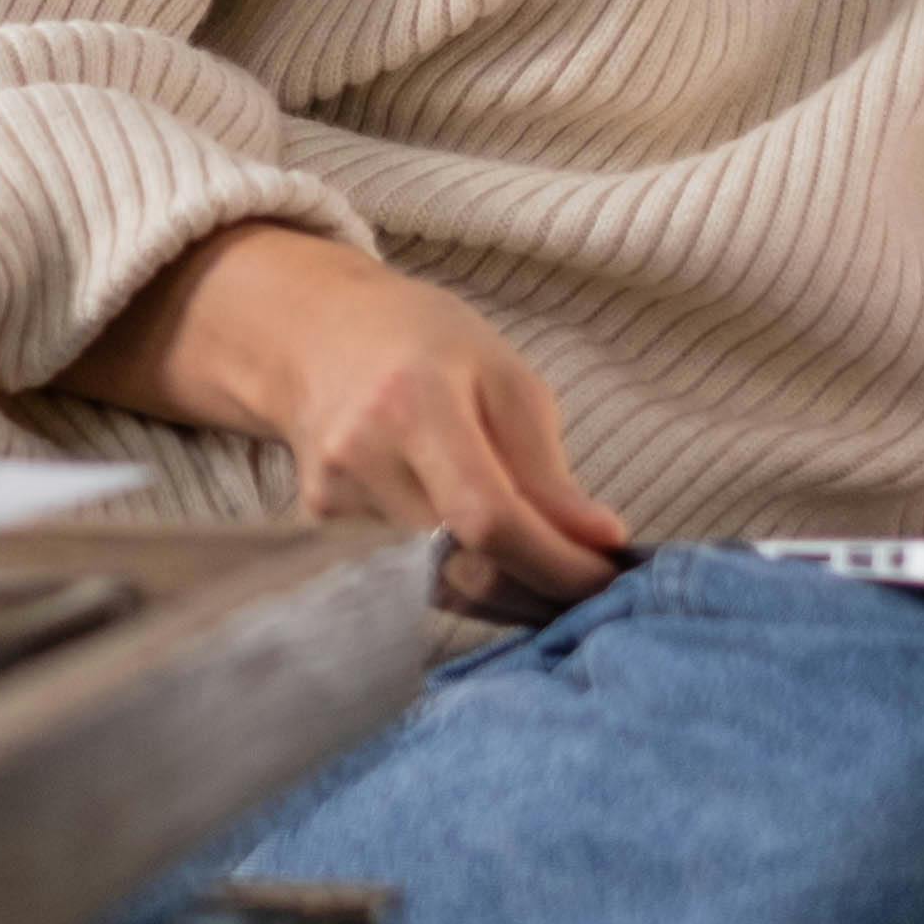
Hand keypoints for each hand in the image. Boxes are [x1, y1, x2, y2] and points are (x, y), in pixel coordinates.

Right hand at [58, 222, 634, 607]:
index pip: (488, 516)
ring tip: (542, 565)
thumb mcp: (504, 378)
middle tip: (588, 585)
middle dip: (537, 588)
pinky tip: (480, 548)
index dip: (554, 562)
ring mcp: (330, 498)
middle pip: (461, 565)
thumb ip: (548, 469)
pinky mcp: (321, 526)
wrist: (316, 335)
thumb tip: (601, 542)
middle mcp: (359, 458)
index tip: (607, 576)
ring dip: (503, 588)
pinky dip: (459, 573)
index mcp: (412, 404)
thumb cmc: (423, 345)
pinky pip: (407, 575)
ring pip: (437, 583)